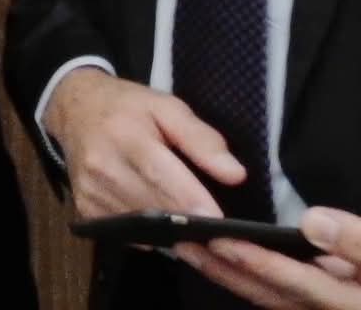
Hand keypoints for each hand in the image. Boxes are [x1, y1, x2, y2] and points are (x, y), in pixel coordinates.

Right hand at [44, 68, 241, 219]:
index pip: (160, 175)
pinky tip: (166, 224)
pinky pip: (130, 234)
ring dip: (174, 233)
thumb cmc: (127, 107)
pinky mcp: (86, 209)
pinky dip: (153, 235)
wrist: (74, 110)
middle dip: (190, 224)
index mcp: (124, 136)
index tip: (221, 221)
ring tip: (199, 231)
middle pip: (155, 208)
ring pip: (144, 227)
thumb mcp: (167, 107)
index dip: (192, 201)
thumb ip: (201, 139)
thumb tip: (235, 175)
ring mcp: (91, 192)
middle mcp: (102, 167)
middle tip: (222, 235)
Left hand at [183, 209, 360, 308]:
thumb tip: (314, 222)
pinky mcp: (320, 306)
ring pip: (269, 299)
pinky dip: (250, 280)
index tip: (221, 238)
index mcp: (347, 302)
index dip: (260, 262)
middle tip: (181, 241)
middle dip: (225, 270)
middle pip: (271, 295)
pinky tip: (226, 260)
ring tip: (189, 248)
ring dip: (229, 276)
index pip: (297, 283)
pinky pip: (279, 297)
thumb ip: (359, 243)